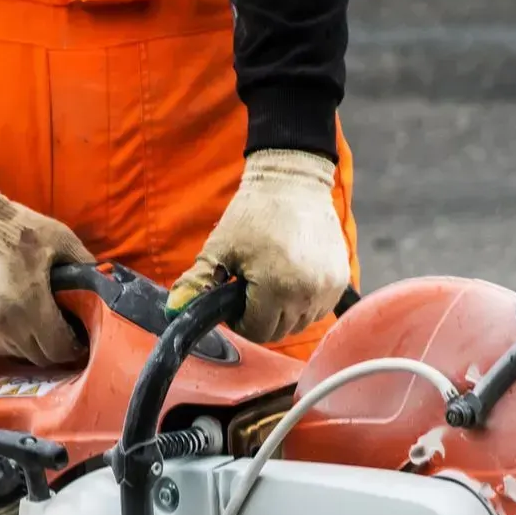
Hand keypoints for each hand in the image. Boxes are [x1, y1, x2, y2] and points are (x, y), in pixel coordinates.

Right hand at [0, 181, 94, 364]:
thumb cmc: (14, 227)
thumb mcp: (59, 237)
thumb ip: (85, 264)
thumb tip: (104, 286)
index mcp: (29, 303)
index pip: (58, 349)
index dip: (73, 347)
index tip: (80, 338)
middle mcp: (4, 324)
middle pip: (40, 358)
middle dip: (56, 350)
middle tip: (64, 334)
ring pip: (17, 355)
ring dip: (32, 346)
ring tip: (41, 326)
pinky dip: (10, 340)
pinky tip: (18, 321)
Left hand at [167, 150, 348, 343]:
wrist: (293, 182)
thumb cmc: (254, 213)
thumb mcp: (220, 247)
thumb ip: (198, 282)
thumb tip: (175, 308)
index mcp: (277, 287)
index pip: (257, 331)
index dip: (240, 320)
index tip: (237, 297)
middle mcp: (307, 293)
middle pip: (280, 331)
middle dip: (261, 316)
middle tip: (252, 287)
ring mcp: (328, 287)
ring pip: (300, 322)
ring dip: (283, 311)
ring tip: (273, 280)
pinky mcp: (340, 280)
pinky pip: (318, 308)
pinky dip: (304, 301)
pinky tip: (293, 277)